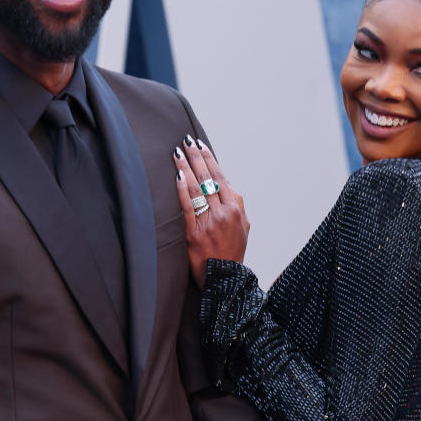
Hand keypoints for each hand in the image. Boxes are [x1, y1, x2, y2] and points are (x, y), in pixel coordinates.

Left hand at [172, 135, 249, 287]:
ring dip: (186, 167)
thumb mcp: (244, 228)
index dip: (209, 159)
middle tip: (187, 140)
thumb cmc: (233, 254)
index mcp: (236, 208)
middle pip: (208, 178)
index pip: (220, 177)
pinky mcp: (194, 232)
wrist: (226, 279)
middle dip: (196, 156)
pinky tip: (176, 176)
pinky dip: (181, 189)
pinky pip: (187, 206)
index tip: (201, 146)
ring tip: (177, 152)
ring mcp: (209, 221)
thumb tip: (228, 188)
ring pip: (196, 188)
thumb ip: (237, 206)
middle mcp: (224, 212)